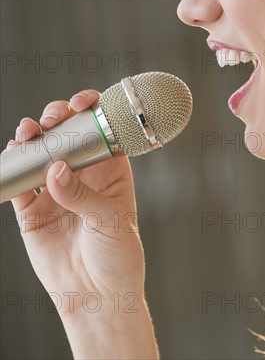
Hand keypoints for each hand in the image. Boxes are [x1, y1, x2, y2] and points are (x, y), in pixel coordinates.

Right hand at [7, 90, 145, 319]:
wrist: (97, 297)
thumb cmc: (118, 255)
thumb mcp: (110, 220)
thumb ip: (81, 194)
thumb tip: (53, 169)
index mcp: (110, 169)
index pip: (99, 129)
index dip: (89, 110)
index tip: (80, 103)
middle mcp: (81, 174)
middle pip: (65, 133)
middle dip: (56, 118)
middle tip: (51, 121)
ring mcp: (55, 189)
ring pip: (39, 152)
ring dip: (30, 137)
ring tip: (27, 134)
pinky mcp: (33, 209)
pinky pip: (18, 182)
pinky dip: (12, 167)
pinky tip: (13, 157)